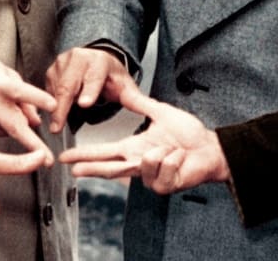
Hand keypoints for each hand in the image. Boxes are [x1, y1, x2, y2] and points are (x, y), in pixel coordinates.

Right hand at [0, 52, 55, 158]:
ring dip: (19, 124)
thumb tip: (36, 119)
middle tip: (48, 160)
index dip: (38, 99)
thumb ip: (22, 94)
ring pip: (12, 130)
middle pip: (16, 127)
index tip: (54, 106)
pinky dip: (7, 125)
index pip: (22, 92)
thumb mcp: (3, 72)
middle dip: (34, 144)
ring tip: (8, 106)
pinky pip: (2, 131)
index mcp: (0, 85)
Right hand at [45, 46, 137, 133]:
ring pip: (55, 89)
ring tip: (55, 125)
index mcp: (98, 61)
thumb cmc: (109, 75)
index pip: (94, 77)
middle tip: (58, 126)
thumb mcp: (124, 84)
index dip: (89, 91)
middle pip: (68, 85)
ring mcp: (62, 63)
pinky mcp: (51, 71)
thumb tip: (151, 107)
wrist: (95, 59)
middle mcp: (78, 58)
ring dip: (54, 108)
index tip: (84, 104)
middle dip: (62, 107)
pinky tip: (52, 114)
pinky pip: (47, 91)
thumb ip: (134, 97)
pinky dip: (48, 105)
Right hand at [59, 85, 229, 193]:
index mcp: (133, 149)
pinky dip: (174, 158)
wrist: (210, 147)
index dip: (85, 155)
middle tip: (73, 170)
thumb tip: (123, 91)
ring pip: (142, 165)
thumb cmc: (189, 134)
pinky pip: (163, 168)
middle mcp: (139, 164)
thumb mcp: (161, 113)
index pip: (104, 153)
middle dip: (92, 169)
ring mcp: (151, 178)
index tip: (66, 158)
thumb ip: (140, 104)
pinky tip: (180, 157)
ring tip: (173, 148)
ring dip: (160, 152)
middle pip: (110, 169)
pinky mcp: (165, 185)